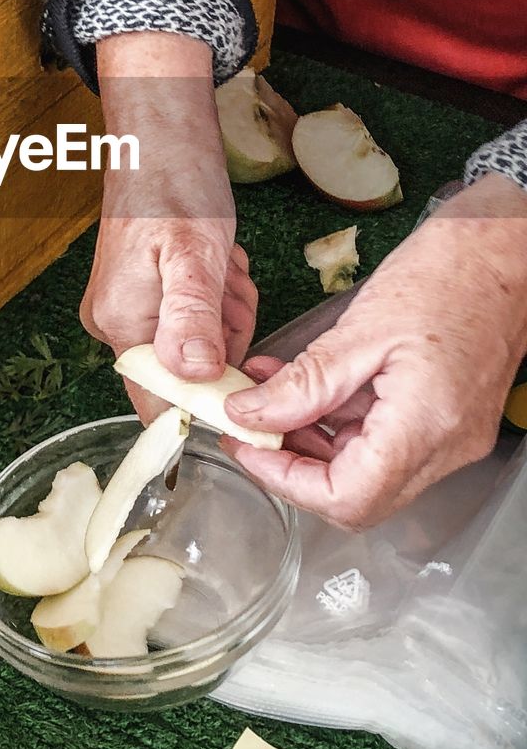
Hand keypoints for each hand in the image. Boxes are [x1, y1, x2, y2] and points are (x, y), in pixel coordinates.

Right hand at [81, 33, 257, 420]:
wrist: (162, 139)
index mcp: (122, 322)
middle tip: (230, 284)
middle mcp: (116, 324)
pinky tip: (218, 263)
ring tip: (223, 266)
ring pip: (201, 344)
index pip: (160, 403)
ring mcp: (130, 309)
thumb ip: (193, 316)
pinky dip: (217, 296)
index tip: (247, 378)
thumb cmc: (175, 186)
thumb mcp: (196, 253)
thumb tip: (194, 374)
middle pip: (190, 372)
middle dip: (226, 335)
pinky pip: (196, 319)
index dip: (209, 402)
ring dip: (226, 310)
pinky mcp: (144, 295)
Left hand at [223, 172, 526, 527]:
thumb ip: (305, 381)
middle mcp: (446, 446)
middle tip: (249, 428)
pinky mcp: (447, 419)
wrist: (505, 250)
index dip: (286, 481)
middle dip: (293, 466)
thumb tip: (252, 415)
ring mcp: (451, 436)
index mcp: (427, 426)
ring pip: (367, 470)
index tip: (247, 448)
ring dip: (310, 441)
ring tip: (267, 398)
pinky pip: (384, 439)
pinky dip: (338, 421)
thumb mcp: (361, 326)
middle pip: (357, 496)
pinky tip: (304, 385)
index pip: (348, 498)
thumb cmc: (450, 272)